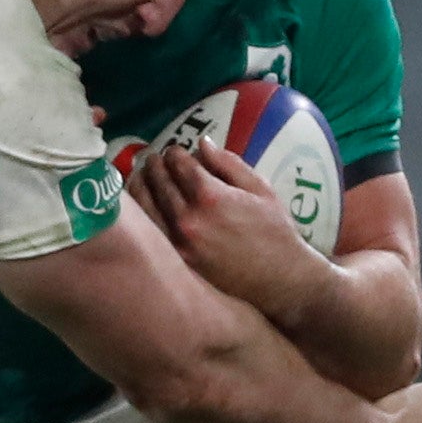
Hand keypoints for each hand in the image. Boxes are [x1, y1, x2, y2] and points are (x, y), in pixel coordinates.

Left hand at [135, 140, 325, 322]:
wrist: (279, 279)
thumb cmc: (274, 231)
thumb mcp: (260, 189)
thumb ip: (228, 163)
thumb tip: (201, 143)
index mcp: (210, 196)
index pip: (179, 164)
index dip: (174, 153)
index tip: (174, 151)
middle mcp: (188, 218)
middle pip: (158, 181)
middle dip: (155, 165)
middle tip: (154, 159)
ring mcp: (177, 242)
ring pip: (145, 205)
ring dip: (142, 185)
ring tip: (143, 177)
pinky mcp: (174, 260)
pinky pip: (150, 230)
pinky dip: (142, 213)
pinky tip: (143, 204)